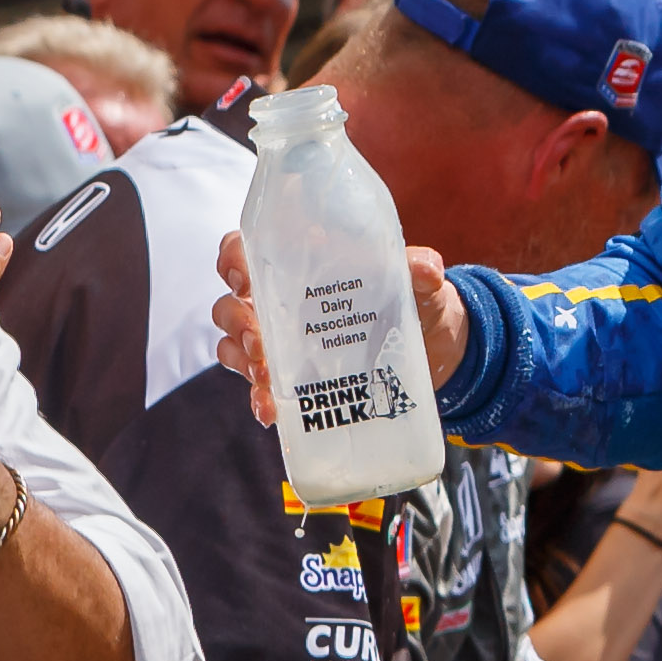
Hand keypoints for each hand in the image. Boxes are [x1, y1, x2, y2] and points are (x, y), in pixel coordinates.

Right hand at [216, 231, 464, 422]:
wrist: (431, 345)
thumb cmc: (412, 298)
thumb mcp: (418, 282)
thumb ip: (420, 268)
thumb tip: (426, 269)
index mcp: (298, 265)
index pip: (244, 249)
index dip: (231, 258)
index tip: (242, 278)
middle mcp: (278, 301)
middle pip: (230, 304)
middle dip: (236, 321)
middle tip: (258, 339)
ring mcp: (281, 342)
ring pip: (234, 345)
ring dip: (242, 360)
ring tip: (265, 377)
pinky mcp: (292, 377)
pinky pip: (260, 387)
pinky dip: (260, 399)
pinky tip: (270, 411)